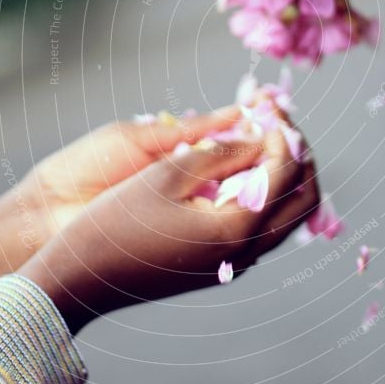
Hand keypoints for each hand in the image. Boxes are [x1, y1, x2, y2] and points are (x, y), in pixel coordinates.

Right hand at [20, 123, 318, 332]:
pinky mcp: (221, 266)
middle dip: (297, 154)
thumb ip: (220, 153)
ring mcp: (235, 264)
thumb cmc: (116, 222)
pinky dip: (268, 194)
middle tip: (277, 120)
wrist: (81, 278)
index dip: (281, 132)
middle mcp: (245, 253)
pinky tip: (246, 168)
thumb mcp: (166, 175)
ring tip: (265, 136)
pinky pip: (264, 228)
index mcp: (236, 229)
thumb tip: (258, 137)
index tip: (267, 104)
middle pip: (303, 200)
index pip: (284, 172)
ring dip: (285, 175)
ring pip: (288, 217)